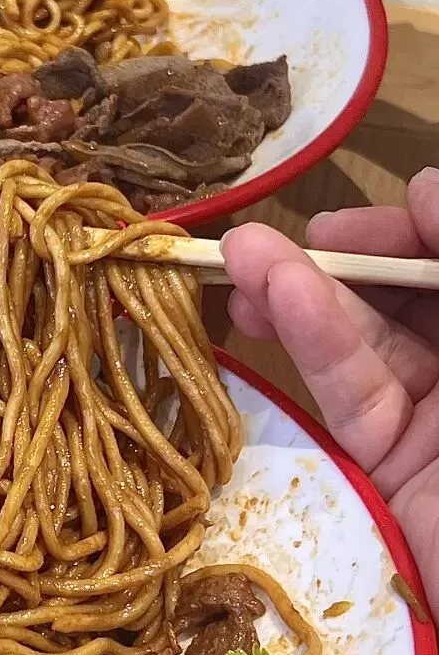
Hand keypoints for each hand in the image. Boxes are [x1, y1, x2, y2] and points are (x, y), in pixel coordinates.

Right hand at [221, 167, 438, 613]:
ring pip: (368, 341)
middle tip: (282, 236)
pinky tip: (269, 300)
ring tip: (236, 257)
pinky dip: (310, 343)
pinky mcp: (390, 467)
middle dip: (348, 257)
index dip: (424, 227)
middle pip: (411, 295)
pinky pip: (352, 393)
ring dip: (302, 294)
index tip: (391, 210)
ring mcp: (437, 422)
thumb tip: (428, 187)